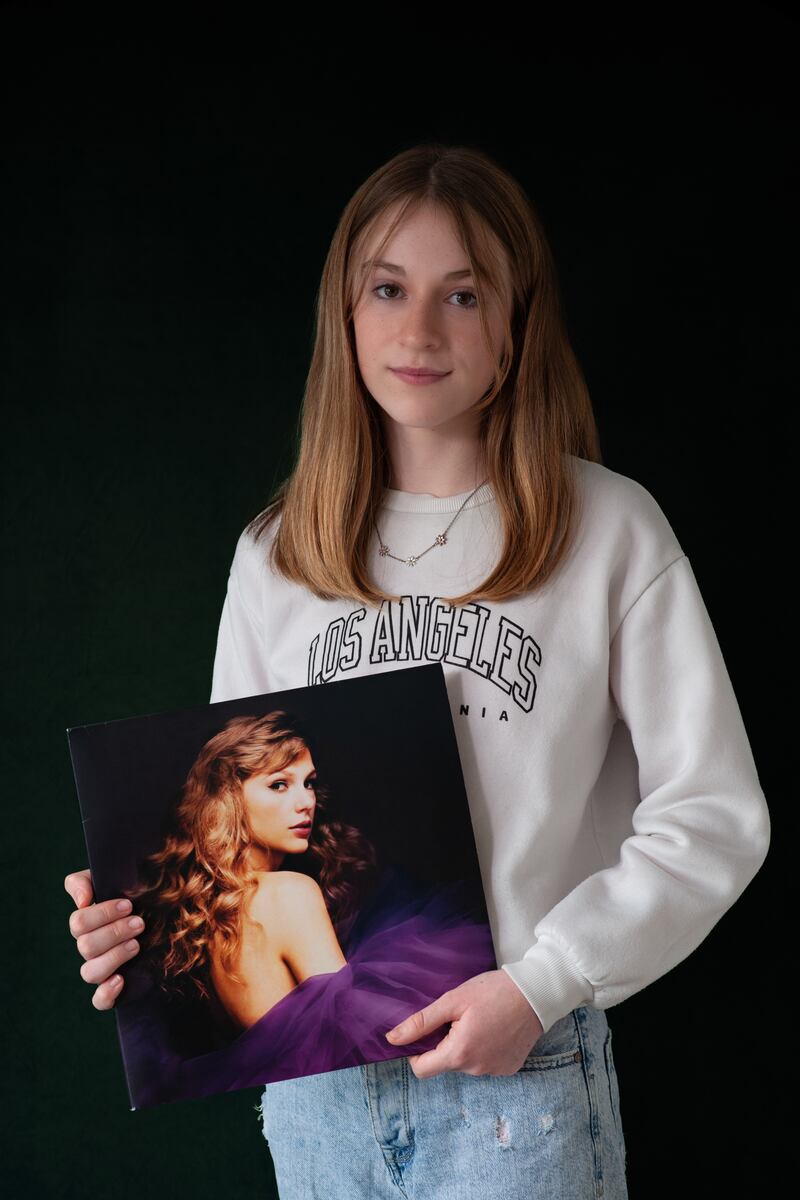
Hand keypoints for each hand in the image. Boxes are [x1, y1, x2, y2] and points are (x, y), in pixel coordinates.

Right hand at [65, 868, 143, 1010]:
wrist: (162, 915)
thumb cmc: (133, 894)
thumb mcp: (111, 879)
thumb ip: (85, 881)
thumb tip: (81, 901)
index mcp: (87, 924)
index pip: (78, 923)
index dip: (101, 914)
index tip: (129, 905)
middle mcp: (91, 948)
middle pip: (86, 946)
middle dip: (114, 933)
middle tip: (140, 923)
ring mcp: (101, 969)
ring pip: (89, 972)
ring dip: (113, 957)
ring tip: (137, 945)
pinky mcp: (113, 989)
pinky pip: (99, 1001)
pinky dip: (106, 993)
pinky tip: (120, 980)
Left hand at [385, 969, 543, 1078]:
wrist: (537, 993)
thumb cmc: (494, 991)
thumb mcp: (453, 1000)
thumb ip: (422, 1022)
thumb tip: (392, 1039)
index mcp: (459, 1054)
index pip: (422, 1069)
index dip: (416, 1051)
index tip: (426, 1031)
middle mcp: (476, 1070)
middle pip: (445, 1063)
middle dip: (444, 1043)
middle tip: (458, 1016)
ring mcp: (495, 1071)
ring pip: (465, 1063)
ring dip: (464, 1045)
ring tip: (479, 1019)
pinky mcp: (509, 1068)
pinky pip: (485, 1062)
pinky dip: (483, 1049)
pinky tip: (494, 1028)